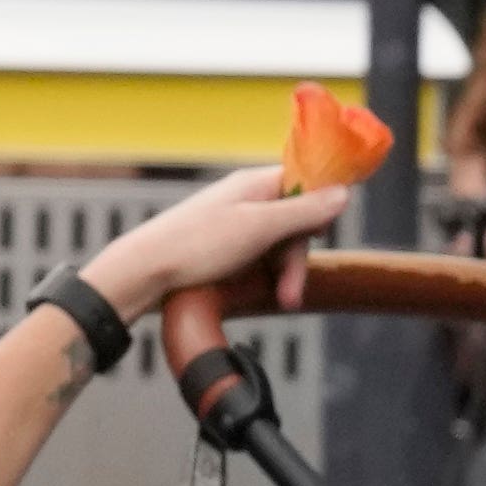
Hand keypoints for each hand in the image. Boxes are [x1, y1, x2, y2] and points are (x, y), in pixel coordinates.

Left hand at [79, 165, 357, 325]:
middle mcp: (246, 199)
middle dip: (296, 258)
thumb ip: (302, 211)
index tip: (322, 235)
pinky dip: (263, 276)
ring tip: (282, 302)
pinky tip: (263, 293)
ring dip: (282, 273)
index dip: (318, 210)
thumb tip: (343, 193)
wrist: (143, 272)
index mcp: (256, 183)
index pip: (306, 184)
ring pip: (275, 245)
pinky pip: (255, 258)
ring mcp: (233, 224)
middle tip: (291, 295)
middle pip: (292, 222)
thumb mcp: (258, 228)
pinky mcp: (221, 248)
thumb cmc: (196, 245)